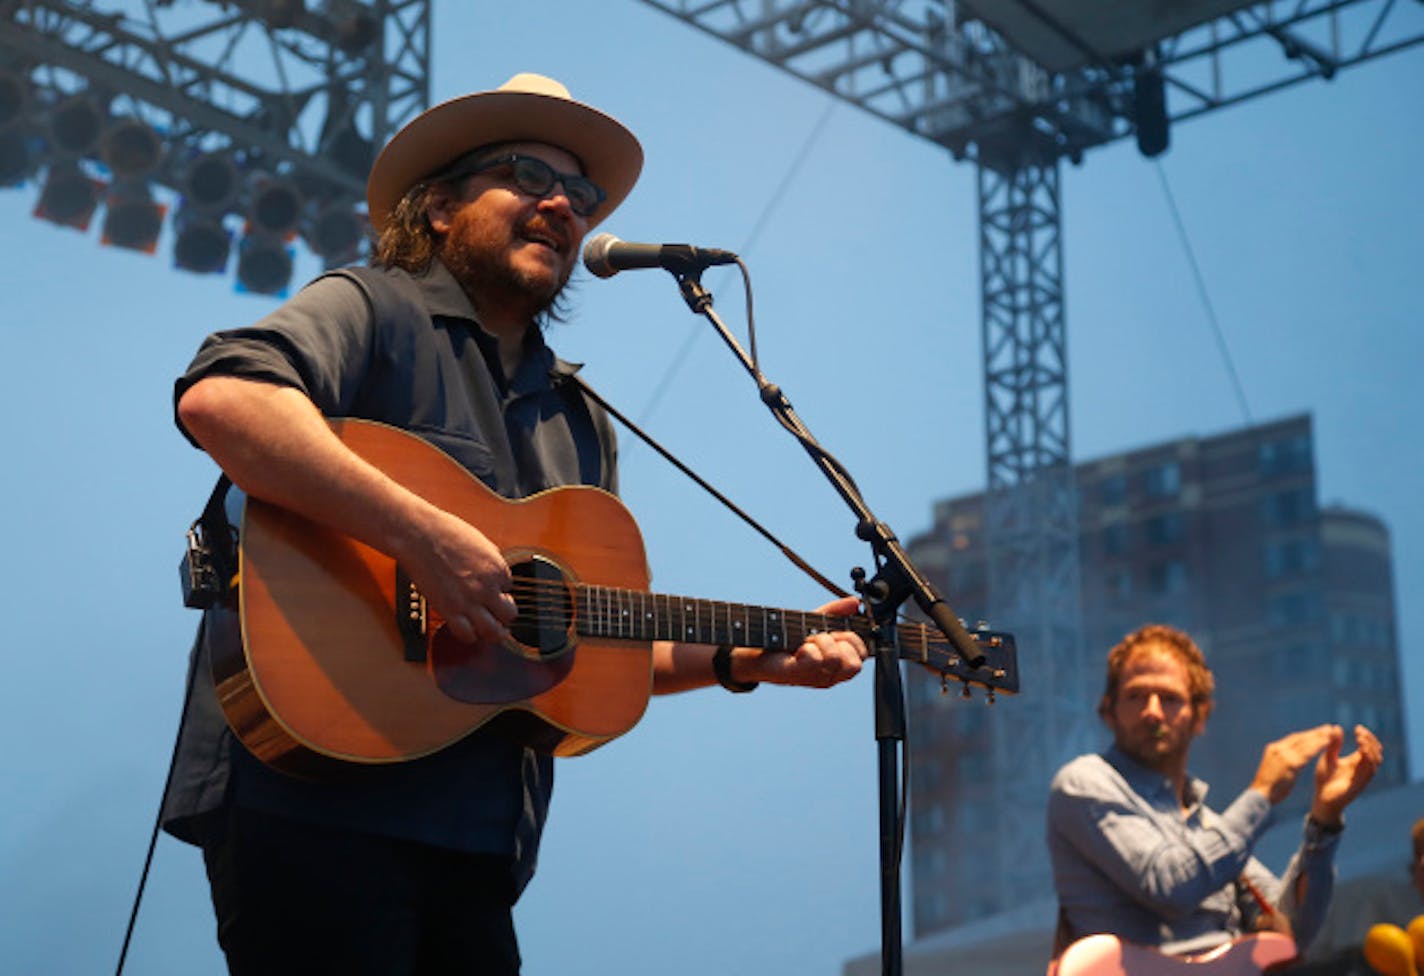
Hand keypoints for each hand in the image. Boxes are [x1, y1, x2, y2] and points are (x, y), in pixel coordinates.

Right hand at [402, 507, 516, 645]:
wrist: (419, 535)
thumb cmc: (447, 533)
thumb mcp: (481, 543)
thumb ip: (491, 562)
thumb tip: (497, 575)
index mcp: (497, 568)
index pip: (510, 588)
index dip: (500, 589)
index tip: (491, 588)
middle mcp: (487, 587)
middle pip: (509, 615)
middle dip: (505, 615)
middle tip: (497, 614)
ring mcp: (469, 601)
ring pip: (493, 631)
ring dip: (493, 632)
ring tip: (488, 629)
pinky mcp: (449, 610)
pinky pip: (467, 634)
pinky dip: (470, 636)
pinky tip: (468, 630)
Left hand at [740, 595, 867, 687]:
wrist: (753, 650)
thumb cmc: (785, 639)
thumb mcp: (814, 622)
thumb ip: (836, 612)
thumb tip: (855, 602)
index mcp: (837, 665)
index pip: (863, 655)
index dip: (852, 638)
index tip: (834, 631)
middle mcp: (829, 675)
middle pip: (854, 664)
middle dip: (840, 643)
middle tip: (820, 637)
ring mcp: (814, 678)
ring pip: (834, 658)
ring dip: (819, 641)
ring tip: (805, 641)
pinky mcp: (796, 675)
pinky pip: (813, 659)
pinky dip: (806, 647)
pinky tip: (797, 648)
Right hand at [1250, 725, 1341, 805]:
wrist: (1260, 794)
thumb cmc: (1268, 786)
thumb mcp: (1274, 769)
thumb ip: (1283, 761)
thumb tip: (1291, 761)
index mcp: (1273, 749)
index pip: (1293, 739)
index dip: (1306, 735)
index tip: (1318, 732)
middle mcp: (1278, 749)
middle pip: (1300, 738)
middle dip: (1314, 732)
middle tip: (1328, 728)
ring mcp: (1284, 755)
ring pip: (1305, 743)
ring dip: (1319, 737)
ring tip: (1331, 732)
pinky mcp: (1290, 763)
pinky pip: (1308, 752)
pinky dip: (1318, 746)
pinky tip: (1328, 742)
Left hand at [1310, 724, 1381, 826]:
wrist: (1321, 798)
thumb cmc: (1325, 778)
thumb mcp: (1328, 757)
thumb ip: (1333, 744)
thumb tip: (1337, 726)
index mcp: (1356, 761)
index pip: (1368, 746)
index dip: (1366, 736)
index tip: (1357, 727)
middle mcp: (1362, 768)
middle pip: (1376, 751)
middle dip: (1370, 740)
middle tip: (1360, 732)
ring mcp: (1363, 776)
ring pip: (1376, 761)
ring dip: (1370, 749)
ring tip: (1361, 740)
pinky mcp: (1360, 784)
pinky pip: (1370, 772)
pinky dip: (1369, 761)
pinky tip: (1362, 752)